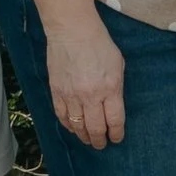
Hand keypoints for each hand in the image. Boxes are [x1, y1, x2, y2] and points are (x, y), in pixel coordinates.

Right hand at [45, 18, 125, 147]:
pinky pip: (62, 116)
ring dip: (84, 136)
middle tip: (101, 144)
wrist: (72, 30)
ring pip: (77, 126)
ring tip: (88, 139)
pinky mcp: (57, 92)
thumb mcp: (118, 64)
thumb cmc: (99, 43)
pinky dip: (68, 126)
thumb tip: (112, 106)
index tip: (117, 138)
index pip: (114, 121)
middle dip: (100, 140)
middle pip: (95, 129)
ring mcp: (71, 95)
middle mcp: (90, 96)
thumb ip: (116, 87)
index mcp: (110, 88)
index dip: (116, 134)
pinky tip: (73, 128)